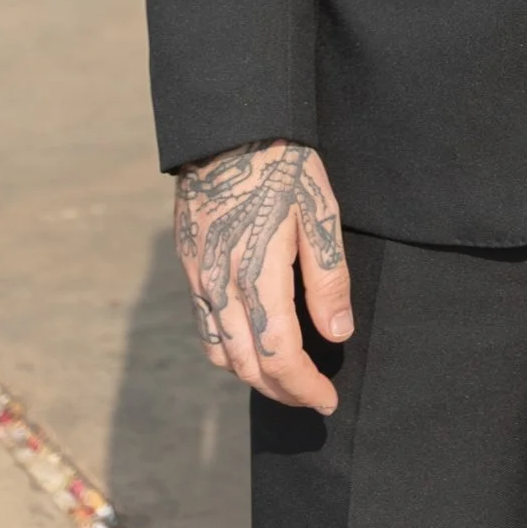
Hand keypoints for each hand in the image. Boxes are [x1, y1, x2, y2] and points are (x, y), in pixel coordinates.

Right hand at [174, 140, 352, 411]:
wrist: (227, 127)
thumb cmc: (282, 166)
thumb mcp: (320, 214)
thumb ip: (329, 279)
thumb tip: (338, 335)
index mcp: (256, 276)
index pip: (279, 357)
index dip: (304, 387)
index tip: (328, 399)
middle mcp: (220, 286)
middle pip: (247, 366)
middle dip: (282, 391)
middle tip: (313, 397)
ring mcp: (198, 278)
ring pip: (219, 353)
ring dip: (252, 375)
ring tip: (286, 376)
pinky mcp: (188, 266)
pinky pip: (204, 326)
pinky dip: (228, 350)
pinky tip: (251, 343)